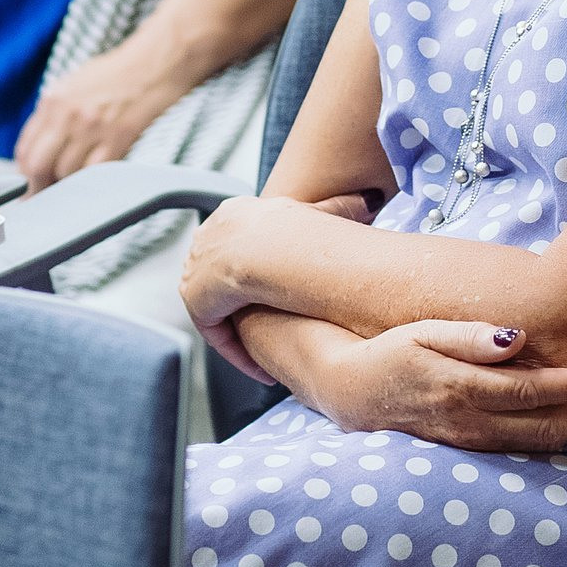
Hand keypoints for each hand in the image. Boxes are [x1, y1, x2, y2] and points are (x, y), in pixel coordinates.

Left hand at [14, 38, 190, 191]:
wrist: (156, 62)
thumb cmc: (119, 73)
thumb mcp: (74, 85)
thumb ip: (53, 115)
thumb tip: (40, 149)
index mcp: (53, 100)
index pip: (25, 149)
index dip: (24, 173)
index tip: (30, 184)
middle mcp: (68, 114)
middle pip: (37, 166)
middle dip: (39, 186)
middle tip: (46, 193)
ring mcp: (92, 127)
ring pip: (65, 174)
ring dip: (69, 183)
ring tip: (76, 181)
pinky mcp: (118, 138)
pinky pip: (94, 172)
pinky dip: (92, 179)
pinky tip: (96, 176)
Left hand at [182, 193, 379, 378]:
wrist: (272, 248)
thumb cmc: (303, 230)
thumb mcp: (325, 212)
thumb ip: (341, 207)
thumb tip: (371, 198)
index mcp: (235, 212)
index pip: (242, 247)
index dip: (264, 274)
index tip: (285, 293)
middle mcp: (209, 236)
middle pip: (226, 277)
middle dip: (250, 303)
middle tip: (280, 328)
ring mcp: (196, 267)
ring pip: (221, 307)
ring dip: (245, 332)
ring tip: (272, 357)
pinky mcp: (195, 298)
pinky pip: (215, 331)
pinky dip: (237, 351)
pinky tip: (262, 367)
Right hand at [314, 322, 566, 453]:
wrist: (351, 392)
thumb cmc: (391, 352)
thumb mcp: (422, 333)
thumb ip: (468, 336)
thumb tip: (515, 337)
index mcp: (462, 388)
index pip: (531, 391)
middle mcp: (471, 422)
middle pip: (546, 425)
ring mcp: (471, 442)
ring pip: (538, 444)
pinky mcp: (471, 449)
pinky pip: (523, 449)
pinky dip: (558, 440)